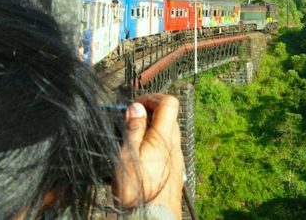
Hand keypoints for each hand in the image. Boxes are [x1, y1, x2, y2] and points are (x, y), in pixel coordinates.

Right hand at [113, 94, 183, 218]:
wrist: (154, 216)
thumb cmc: (138, 188)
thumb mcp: (128, 155)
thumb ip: (134, 129)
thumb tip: (136, 107)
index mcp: (164, 136)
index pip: (169, 102)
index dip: (152, 98)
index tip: (134, 106)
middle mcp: (175, 144)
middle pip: (169, 116)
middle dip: (150, 112)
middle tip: (130, 120)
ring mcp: (177, 156)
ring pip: (168, 132)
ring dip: (152, 128)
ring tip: (133, 138)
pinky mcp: (175, 168)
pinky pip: (168, 147)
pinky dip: (156, 142)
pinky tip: (141, 154)